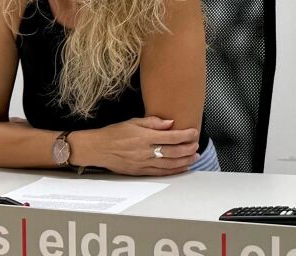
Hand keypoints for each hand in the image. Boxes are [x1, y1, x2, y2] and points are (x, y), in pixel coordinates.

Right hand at [72, 117, 198, 175]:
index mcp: (144, 137)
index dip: (185, 135)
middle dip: (187, 149)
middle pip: (172, 152)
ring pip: (168, 164)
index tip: (194, 133)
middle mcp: (145, 151)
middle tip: (197, 145)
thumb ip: (153, 122)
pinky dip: (173, 171)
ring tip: (194, 157)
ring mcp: (142, 163)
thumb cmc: (114, 133)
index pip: (170, 136)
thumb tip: (170, 123)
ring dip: (184, 161)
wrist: (97, 149)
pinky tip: (182, 168)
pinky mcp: (139, 172)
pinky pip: (160, 173)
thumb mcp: (133, 122)